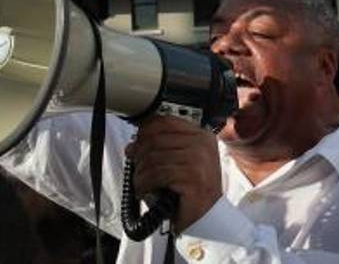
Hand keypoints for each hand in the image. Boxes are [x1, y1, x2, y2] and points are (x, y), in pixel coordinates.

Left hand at [126, 116, 222, 232]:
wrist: (206, 216)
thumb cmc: (191, 190)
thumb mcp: (178, 162)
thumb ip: (160, 149)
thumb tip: (132, 145)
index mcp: (201, 136)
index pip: (166, 121)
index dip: (145, 131)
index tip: (136, 144)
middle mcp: (203, 145)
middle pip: (156, 139)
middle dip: (139, 154)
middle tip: (136, 167)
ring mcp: (200, 160)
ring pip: (154, 157)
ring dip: (140, 172)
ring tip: (139, 182)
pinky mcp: (192, 177)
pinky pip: (157, 174)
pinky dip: (144, 184)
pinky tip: (143, 190)